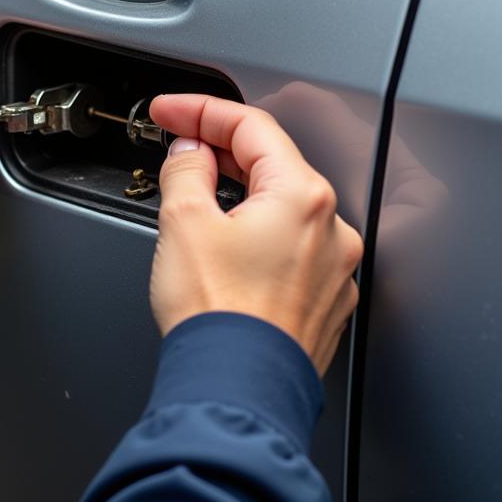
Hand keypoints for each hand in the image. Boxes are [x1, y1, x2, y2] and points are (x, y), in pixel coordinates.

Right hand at [148, 95, 363, 375]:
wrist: (235, 391)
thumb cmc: (218, 316)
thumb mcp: (183, 223)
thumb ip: (186, 170)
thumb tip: (189, 153)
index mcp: (302, 197)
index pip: (251, 127)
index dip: (201, 111)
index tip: (170, 112)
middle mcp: (330, 230)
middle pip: (271, 165)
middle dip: (219, 151)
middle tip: (177, 147)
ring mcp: (331, 270)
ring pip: (281, 210)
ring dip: (238, 195)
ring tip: (194, 202)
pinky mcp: (322, 302)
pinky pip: (289, 249)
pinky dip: (257, 237)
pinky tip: (225, 249)